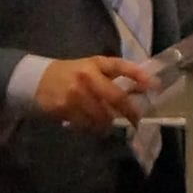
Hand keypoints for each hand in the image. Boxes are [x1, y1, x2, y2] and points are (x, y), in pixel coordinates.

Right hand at [34, 55, 156, 132]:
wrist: (37, 80)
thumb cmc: (71, 73)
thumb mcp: (91, 68)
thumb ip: (113, 76)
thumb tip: (141, 89)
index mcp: (95, 64)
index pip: (120, 67)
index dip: (138, 75)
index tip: (154, 86)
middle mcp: (87, 77)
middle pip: (115, 97)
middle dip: (130, 112)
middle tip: (136, 121)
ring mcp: (76, 93)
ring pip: (102, 116)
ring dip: (109, 124)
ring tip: (109, 125)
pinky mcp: (65, 108)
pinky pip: (86, 124)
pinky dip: (92, 128)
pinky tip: (91, 126)